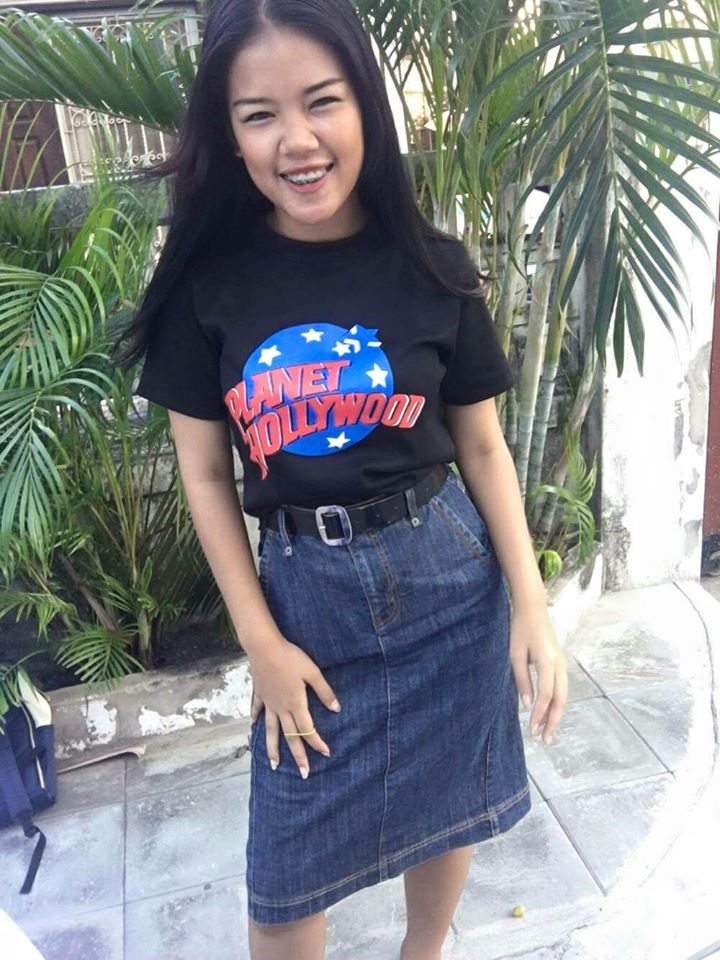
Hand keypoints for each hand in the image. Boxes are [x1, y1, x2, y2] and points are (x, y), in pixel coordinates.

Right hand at [248, 638, 340, 777]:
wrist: (264, 647)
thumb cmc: (291, 657)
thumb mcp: (312, 672)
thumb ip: (324, 692)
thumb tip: (337, 709)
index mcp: (296, 704)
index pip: (308, 730)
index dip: (318, 743)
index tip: (326, 753)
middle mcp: (281, 708)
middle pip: (290, 737)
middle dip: (298, 757)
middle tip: (303, 774)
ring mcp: (268, 702)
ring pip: (270, 731)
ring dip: (273, 749)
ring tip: (274, 766)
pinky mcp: (259, 693)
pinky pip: (257, 710)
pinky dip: (255, 719)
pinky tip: (253, 726)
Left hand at [509, 604, 567, 744]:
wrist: (533, 609)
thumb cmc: (520, 630)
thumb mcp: (515, 655)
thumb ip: (522, 680)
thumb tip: (526, 705)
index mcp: (548, 661)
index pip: (546, 695)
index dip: (539, 714)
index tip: (531, 729)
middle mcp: (559, 664)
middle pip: (560, 699)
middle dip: (553, 721)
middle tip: (545, 739)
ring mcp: (562, 663)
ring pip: (564, 695)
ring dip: (556, 714)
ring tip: (547, 731)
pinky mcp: (560, 663)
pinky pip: (562, 688)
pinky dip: (556, 703)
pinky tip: (548, 712)